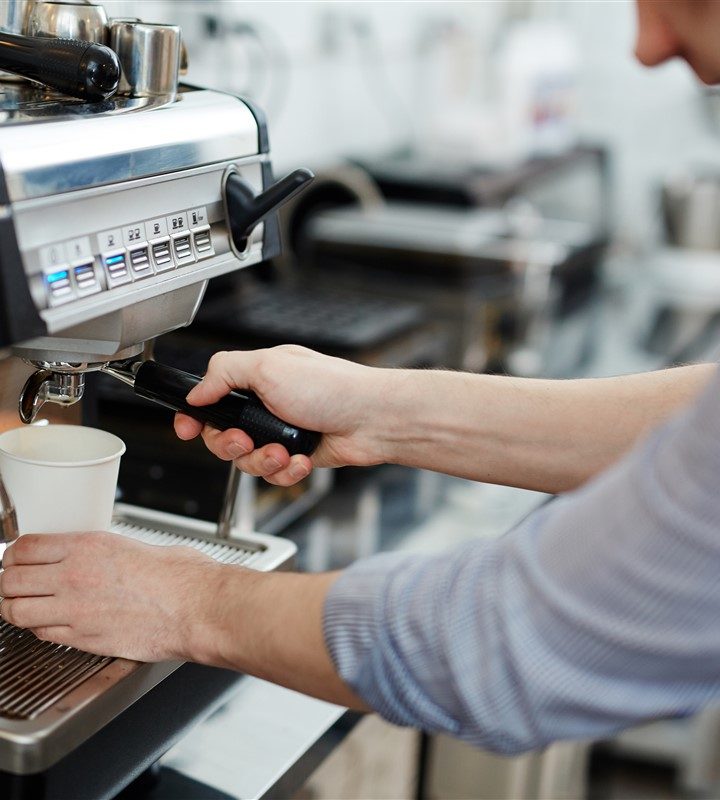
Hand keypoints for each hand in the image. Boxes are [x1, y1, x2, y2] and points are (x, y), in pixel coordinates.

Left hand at [0, 532, 226, 661]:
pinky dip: (39, 630)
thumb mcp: (137, 546)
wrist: (195, 608)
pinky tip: (50, 624)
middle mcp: (74, 576)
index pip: (24, 548)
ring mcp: (74, 610)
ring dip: (15, 609)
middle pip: (10, 580)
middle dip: (8, 583)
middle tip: (15, 585)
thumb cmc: (180, 578)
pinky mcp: (83, 639)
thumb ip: (106, 551)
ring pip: (16, 612)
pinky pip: (41, 635)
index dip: (13, 555)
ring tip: (23, 608)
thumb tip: (99, 555)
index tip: (16, 560)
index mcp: (88, 546)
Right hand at [174, 345, 389, 484]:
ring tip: (283, 452)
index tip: (187, 428)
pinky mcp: (296, 456)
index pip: (212, 398)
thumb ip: (224, 373)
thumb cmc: (333, 388)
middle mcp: (267, 405)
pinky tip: (302, 460)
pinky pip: (274, 474)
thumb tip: (196, 391)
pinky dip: (286, 471)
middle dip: (232, 444)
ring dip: (263, 461)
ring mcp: (281, 433)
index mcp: (257, 379)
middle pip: (223, 436)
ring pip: (248, 461)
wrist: (373, 420)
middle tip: (247, 440)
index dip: (195, 416)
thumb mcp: (269, 367)